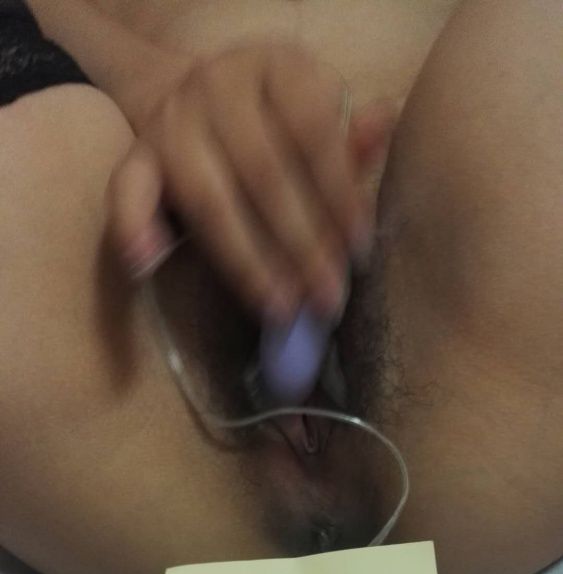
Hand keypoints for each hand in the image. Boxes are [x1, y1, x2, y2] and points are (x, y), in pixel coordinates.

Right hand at [108, 40, 393, 325]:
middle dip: (302, 244)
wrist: (203, 100)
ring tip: (278, 307)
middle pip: (263, 172)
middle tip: (327, 298)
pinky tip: (146, 264)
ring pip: (208, 198)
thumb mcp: (319, 115)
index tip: (359, 252)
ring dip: (246, 261)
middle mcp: (217, 85)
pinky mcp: (136, 156)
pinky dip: (132, 229)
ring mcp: (171, 121)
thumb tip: (382, 122)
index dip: (339, 193)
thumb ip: (349, 135)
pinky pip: (126, 193)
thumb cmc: (279, 123)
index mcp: (275, 67)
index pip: (312, 129)